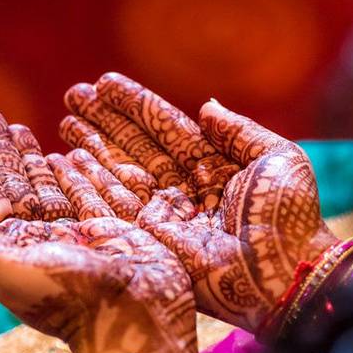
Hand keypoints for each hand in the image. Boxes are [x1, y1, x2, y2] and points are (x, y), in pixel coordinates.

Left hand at [0, 111, 198, 352]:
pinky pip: (90, 193)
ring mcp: (79, 234)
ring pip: (50, 185)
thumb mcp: (6, 268)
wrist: (133, 317)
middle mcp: (43, 239)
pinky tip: (64, 154)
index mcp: (13, 247)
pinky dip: (76, 174)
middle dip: (3, 149)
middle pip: (17, 184)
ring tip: (21, 126)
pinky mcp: (114, 230)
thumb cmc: (66, 297)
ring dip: (34, 157)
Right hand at [61, 75, 338, 331]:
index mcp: (214, 166)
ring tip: (63, 122)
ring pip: (119, 173)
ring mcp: (165, 215)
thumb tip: (206, 106)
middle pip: (135, 147)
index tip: (104, 83)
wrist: (284, 269)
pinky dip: (87, 185)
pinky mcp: (150, 240)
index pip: (166, 128)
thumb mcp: (276, 159)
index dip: (135, 106)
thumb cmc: (289, 216)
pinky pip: (113, 206)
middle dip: (104, 123)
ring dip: (91, 148)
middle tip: (73, 94)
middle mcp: (184, 188)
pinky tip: (66, 163)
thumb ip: (239, 131)